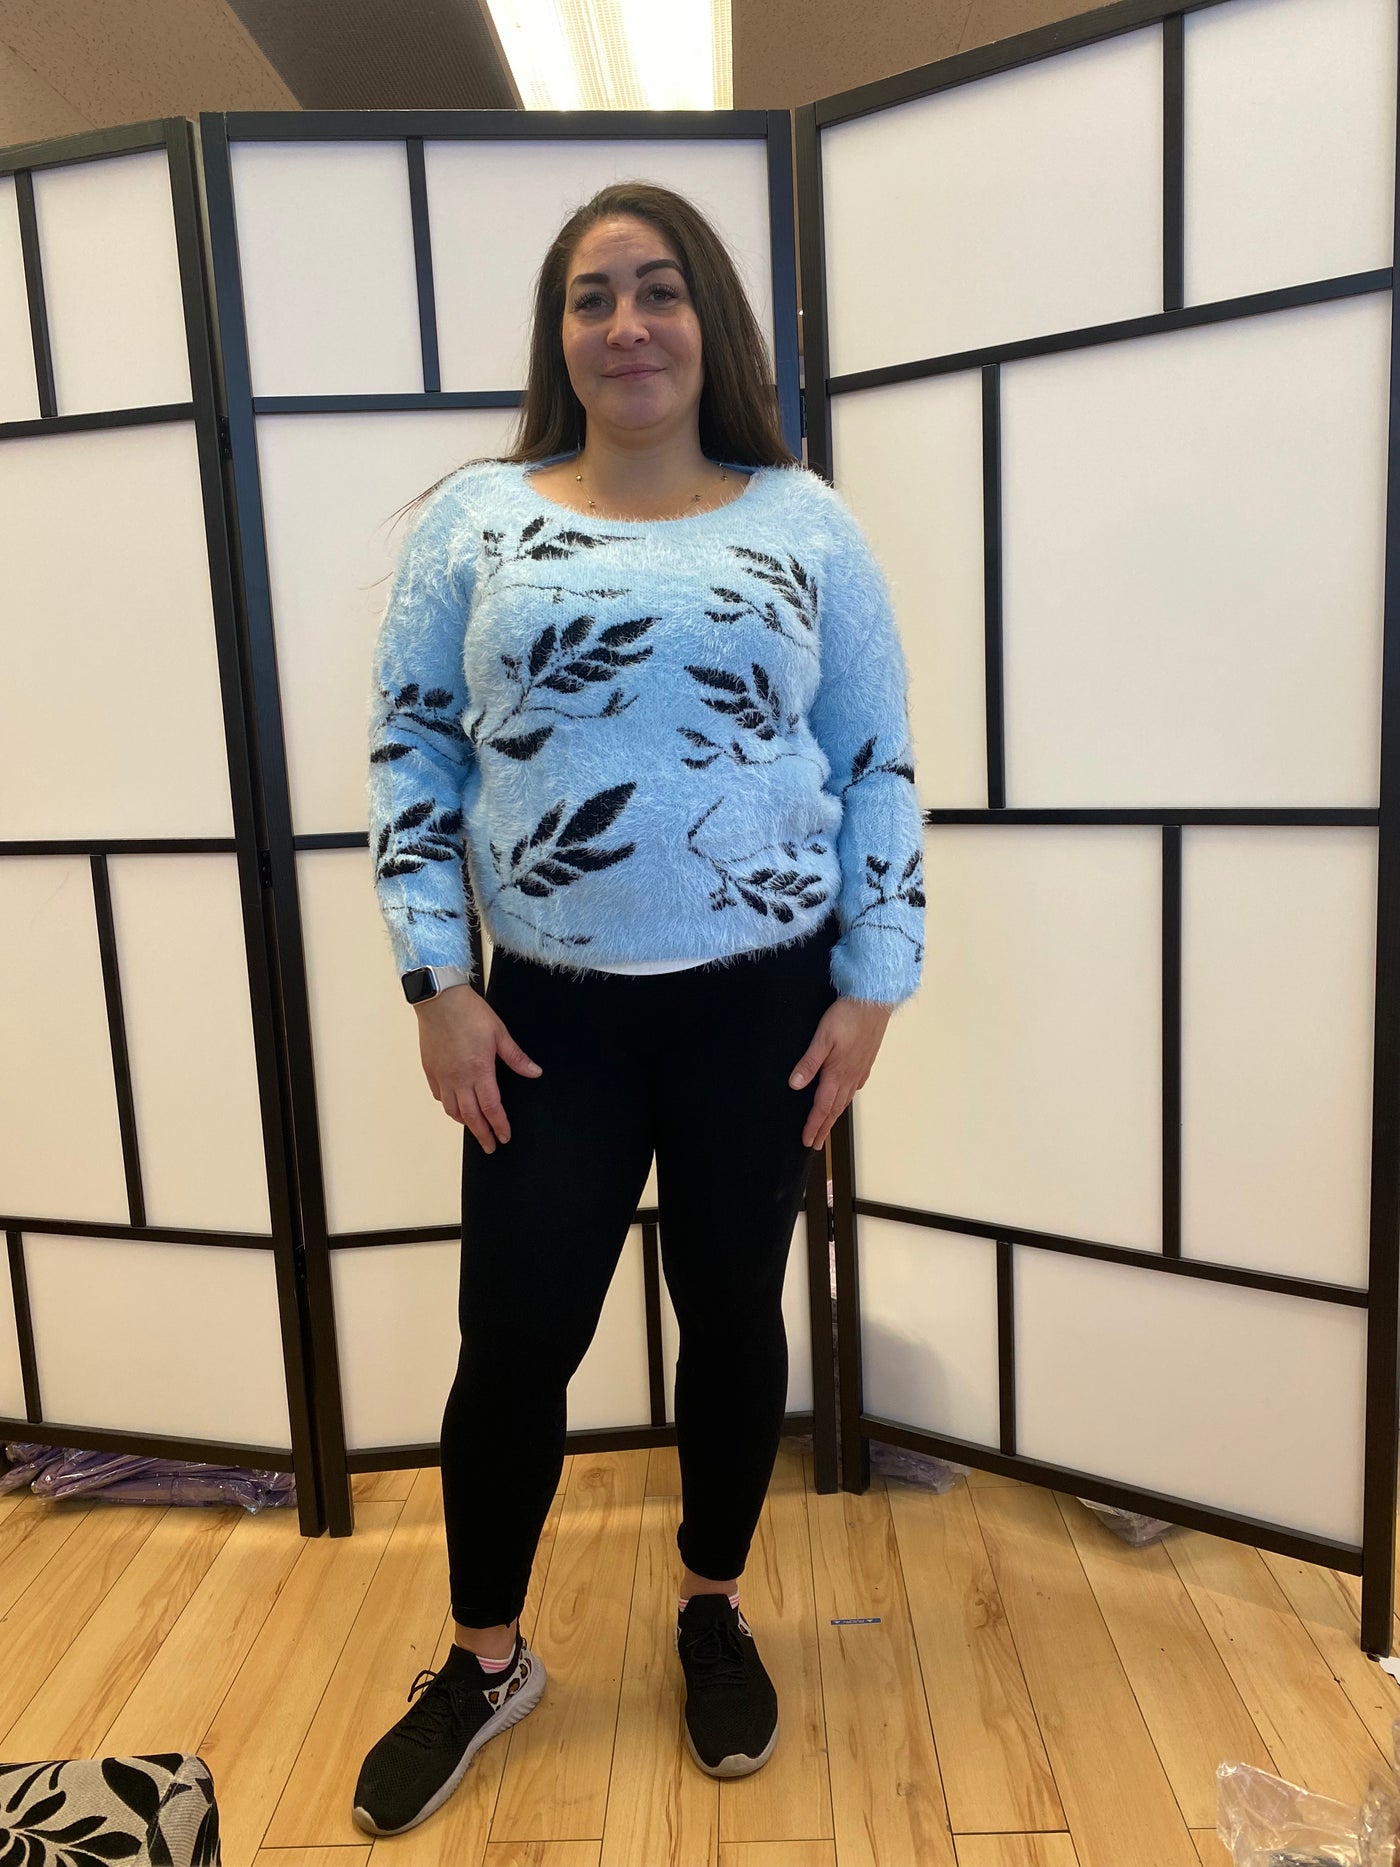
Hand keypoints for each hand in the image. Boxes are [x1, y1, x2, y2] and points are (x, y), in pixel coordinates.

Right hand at [415, 985, 542, 1153]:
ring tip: (474, 1127)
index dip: (499, 1126)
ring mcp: (442, 1076)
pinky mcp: (430, 1070)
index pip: (492, 1109)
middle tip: (490, 1146)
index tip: (504, 1137)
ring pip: (452, 1110)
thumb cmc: (469, 1013)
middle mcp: (459, 1079)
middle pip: (471, 1117)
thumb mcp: (499, 1033)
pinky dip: (448, 1105)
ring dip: (465, 1122)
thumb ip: (516, 1057)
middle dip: (482, 1135)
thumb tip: (535, 1073)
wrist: (439, 999)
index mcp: (479, 1071)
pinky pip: (439, 1096)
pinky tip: (454, 1105)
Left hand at [789, 996, 893, 1150]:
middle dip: (823, 1127)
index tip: (807, 1141)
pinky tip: (846, 1097)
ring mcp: (859, 1070)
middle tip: (815, 1143)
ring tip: (828, 1127)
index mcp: (837, 1073)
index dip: (813, 1125)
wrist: (875, 1001)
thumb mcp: (823, 1038)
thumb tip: (795, 1086)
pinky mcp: (865, 1061)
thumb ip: (809, 1063)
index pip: (822, 1106)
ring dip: (835, 1115)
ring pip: (845, 1099)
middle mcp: (850, 1076)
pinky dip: (847, 1098)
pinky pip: (855, 1087)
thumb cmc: (848, 1016)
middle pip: (834, 1108)